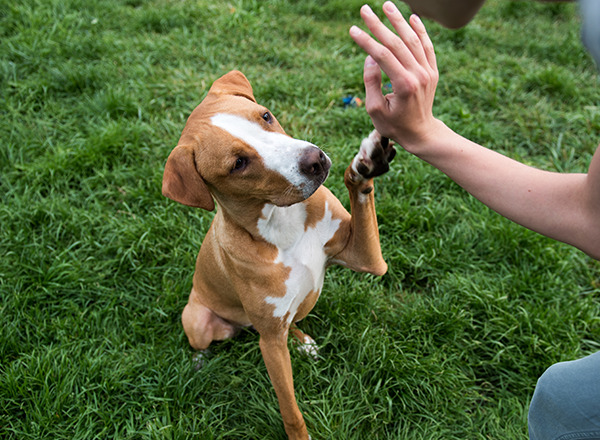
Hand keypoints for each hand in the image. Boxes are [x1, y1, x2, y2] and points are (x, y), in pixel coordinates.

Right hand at [350, 2, 440, 151]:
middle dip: (379, 24)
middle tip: (364, 9)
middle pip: (396, 43)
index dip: (366, 41)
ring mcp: (427, 72)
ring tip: (386, 5)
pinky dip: (421, 30)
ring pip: (413, 40)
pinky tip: (412, 17)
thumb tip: (369, 57)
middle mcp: (418, 75)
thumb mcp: (375, 110)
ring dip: (399, 21)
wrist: (421, 133)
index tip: (352, 29)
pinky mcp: (432, 71)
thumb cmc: (394, 124)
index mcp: (403, 85)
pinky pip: (427, 46)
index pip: (382, 55)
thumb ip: (371, 82)